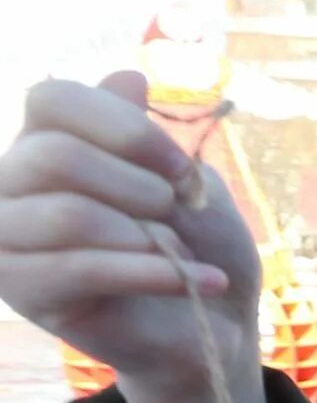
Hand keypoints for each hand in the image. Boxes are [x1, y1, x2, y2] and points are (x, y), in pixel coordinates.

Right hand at [3, 76, 259, 388]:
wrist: (210, 328)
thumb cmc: (194, 245)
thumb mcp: (182, 180)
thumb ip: (143, 134)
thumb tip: (126, 75)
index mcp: (44, 142)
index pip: (51, 98)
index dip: (124, 127)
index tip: (181, 167)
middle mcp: (9, 184)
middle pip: (53, 156)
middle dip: (136, 184)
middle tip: (177, 212)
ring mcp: (7, 240)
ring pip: (68, 216)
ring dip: (146, 235)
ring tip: (181, 253)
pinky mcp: (25, 293)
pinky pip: (84, 270)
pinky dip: (156, 273)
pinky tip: (203, 280)